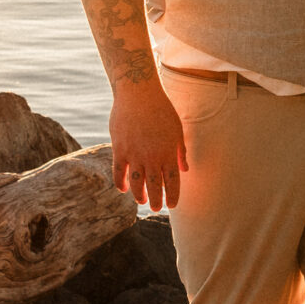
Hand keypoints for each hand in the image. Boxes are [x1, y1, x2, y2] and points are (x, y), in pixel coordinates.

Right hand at [108, 83, 187, 211]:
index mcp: (168, 153)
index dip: (173, 196)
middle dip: (157, 201)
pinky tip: (124, 189)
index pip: (172, 182)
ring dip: (139, 195)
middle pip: (155, 186)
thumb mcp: (178, 130)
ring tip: (142, 201)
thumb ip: (181, 152)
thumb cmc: (161, 110)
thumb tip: (185, 170)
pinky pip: (119, 172)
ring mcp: (134, 155)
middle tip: (157, 208)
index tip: (173, 205)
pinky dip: (121, 183)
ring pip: (137, 183)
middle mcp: (152, 157)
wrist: (138, 94)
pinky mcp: (119, 149)